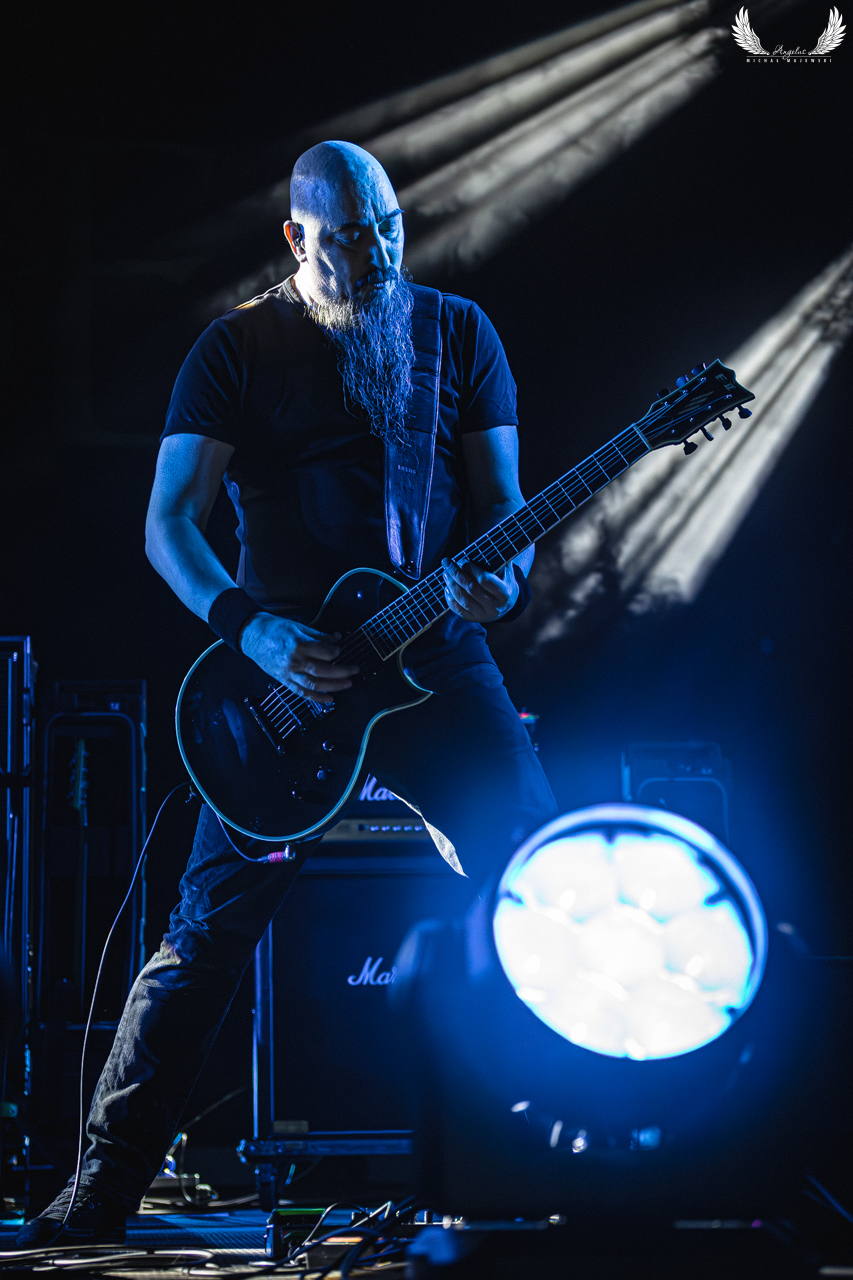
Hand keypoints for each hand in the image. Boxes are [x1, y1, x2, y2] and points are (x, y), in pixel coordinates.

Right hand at [238, 613, 358, 703]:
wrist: (251, 635)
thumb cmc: (274, 628)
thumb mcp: (298, 626)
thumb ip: (318, 635)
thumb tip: (336, 638)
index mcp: (298, 645)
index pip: (325, 652)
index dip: (336, 652)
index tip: (340, 650)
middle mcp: (294, 661)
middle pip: (323, 670)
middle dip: (342, 671)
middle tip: (354, 670)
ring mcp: (288, 673)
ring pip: (314, 684)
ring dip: (333, 686)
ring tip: (347, 684)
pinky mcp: (283, 680)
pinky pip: (301, 692)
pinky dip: (316, 698)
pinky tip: (329, 699)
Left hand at [442, 557, 518, 623]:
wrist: (507, 604)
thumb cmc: (504, 581)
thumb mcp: (506, 570)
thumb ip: (497, 558)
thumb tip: (485, 543)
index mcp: (504, 594)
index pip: (484, 580)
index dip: (472, 569)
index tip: (463, 560)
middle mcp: (494, 607)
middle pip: (471, 589)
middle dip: (456, 574)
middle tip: (447, 563)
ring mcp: (483, 615)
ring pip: (462, 600)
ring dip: (451, 584)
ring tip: (445, 573)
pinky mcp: (473, 619)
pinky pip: (457, 609)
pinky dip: (449, 598)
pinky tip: (447, 587)